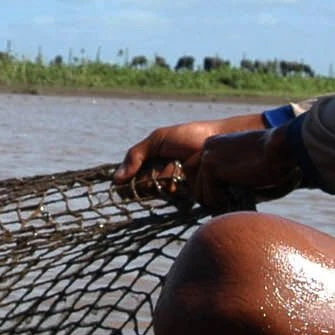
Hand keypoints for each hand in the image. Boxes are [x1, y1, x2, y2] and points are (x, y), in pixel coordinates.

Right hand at [114, 111, 269, 195]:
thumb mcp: (158, 139)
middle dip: (152, 179)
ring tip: (179, 164)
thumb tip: (116, 179)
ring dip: (168, 178)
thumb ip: (136, 155)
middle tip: (163, 166)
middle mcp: (166, 182)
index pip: (136, 182)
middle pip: (148, 189)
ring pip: (164, 194)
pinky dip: (183, 184)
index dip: (130, 183)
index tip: (124, 184)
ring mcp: (181, 190)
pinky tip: (189, 172)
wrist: (218, 138)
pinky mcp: (196, 196)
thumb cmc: (189, 135)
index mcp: (155, 169)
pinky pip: (183, 199)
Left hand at [188, 126, 303, 212]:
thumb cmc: (271, 163)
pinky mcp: (211, 165)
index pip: (197, 177)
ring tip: (238, 194)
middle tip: (232, 199)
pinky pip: (209, 197)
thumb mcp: (243, 171)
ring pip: (200, 195)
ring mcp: (207, 155)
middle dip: (211, 198)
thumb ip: (225, 181)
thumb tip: (213, 204)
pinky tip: (239, 190)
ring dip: (219, 201)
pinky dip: (224, 201)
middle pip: (194, 186)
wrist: (280, 151)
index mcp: (215, 146)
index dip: (211, 192)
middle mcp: (207, 148)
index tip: (228, 195)